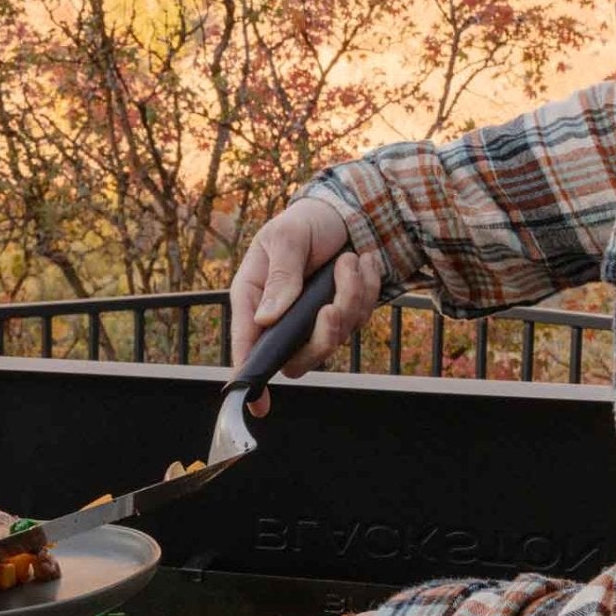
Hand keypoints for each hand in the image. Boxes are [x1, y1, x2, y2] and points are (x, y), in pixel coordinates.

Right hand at [228, 202, 380, 414]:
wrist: (342, 212)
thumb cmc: (303, 223)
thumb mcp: (286, 238)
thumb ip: (279, 276)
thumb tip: (267, 319)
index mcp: (253, 298)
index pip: (247, 344)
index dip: (249, 375)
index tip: (257, 403)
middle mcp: (280, 317)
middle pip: (299, 357)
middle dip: (324, 334)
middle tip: (332, 304)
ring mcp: (312, 320)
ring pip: (335, 336)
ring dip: (351, 297)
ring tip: (351, 259)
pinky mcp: (342, 315)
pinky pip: (360, 319)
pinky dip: (368, 289)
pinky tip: (363, 262)